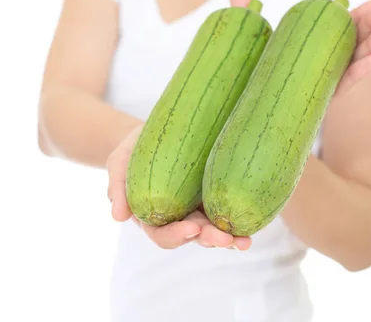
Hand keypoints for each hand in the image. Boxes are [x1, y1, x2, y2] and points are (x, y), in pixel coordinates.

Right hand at [106, 124, 252, 250]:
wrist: (159, 129)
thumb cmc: (135, 148)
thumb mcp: (120, 161)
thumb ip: (116, 186)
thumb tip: (118, 217)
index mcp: (155, 217)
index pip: (164, 235)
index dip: (176, 237)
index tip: (190, 230)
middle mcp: (180, 217)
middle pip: (195, 237)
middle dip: (209, 240)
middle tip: (224, 239)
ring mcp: (201, 208)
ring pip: (215, 229)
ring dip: (229, 238)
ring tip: (244, 241)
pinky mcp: (218, 195)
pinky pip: (231, 211)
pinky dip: (242, 220)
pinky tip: (254, 222)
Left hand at [228, 0, 370, 97]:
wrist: (251, 117)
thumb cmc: (256, 74)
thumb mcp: (252, 42)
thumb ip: (247, 17)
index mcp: (317, 47)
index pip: (344, 27)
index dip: (362, 15)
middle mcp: (326, 65)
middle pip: (355, 41)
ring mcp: (325, 83)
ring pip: (355, 63)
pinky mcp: (319, 102)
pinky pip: (339, 86)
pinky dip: (356, 74)